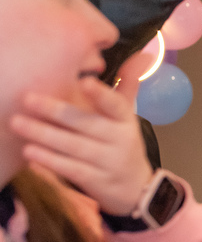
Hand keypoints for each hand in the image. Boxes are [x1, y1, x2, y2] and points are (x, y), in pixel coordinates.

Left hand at [10, 55, 154, 215]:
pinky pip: (70, 170)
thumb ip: (128, 84)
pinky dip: (50, 162)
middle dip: (56, 112)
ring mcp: (108, 163)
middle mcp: (120, 140)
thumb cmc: (122, 143)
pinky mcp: (96, 182)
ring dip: (44, 135)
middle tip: (27, 99)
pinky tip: (30, 154)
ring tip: (18, 124)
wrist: (135, 187)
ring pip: (74, 148)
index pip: (116, 105)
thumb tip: (143, 53)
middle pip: (87, 125)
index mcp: (125, 120)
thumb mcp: (128, 115)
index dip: (101, 94)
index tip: (84, 81)